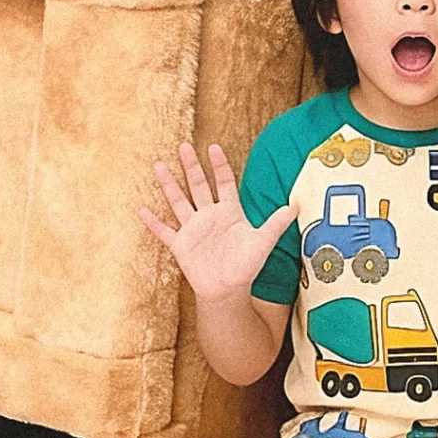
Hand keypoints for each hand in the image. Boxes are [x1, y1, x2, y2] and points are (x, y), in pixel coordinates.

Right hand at [140, 141, 295, 303]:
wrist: (228, 291)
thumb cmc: (246, 266)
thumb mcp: (262, 242)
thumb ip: (276, 223)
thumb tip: (296, 206)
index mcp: (229, 212)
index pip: (224, 182)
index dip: (219, 165)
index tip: (214, 147)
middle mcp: (209, 216)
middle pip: (198, 186)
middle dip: (191, 166)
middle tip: (183, 146)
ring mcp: (193, 229)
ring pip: (178, 201)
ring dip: (169, 185)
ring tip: (158, 166)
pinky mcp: (180, 245)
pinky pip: (164, 231)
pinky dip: (153, 222)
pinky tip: (141, 210)